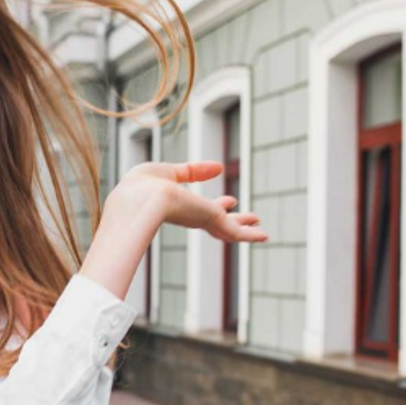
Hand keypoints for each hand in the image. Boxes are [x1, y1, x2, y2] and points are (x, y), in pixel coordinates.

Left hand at [106, 160, 268, 243]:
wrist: (140, 200)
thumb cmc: (144, 185)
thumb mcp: (171, 171)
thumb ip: (193, 171)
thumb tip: (219, 167)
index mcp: (177, 206)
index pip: (201, 208)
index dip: (218, 204)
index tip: (231, 201)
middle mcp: (190, 217)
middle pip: (218, 222)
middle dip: (235, 220)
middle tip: (253, 219)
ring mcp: (201, 221)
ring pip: (229, 230)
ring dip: (246, 230)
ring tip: (263, 233)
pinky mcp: (210, 222)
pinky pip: (235, 233)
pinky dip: (251, 236)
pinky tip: (265, 236)